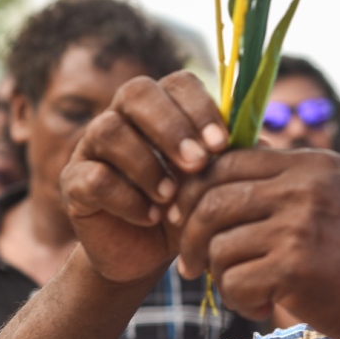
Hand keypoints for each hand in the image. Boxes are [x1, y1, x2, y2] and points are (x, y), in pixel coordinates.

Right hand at [60, 72, 229, 286]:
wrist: (145, 255)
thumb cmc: (185, 211)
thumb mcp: (215, 187)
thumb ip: (237, 161)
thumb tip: (267, 143)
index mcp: (162, 109)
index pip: (176, 83)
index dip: (199, 108)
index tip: (221, 145)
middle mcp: (123, 117)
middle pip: (136, 92)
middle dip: (170, 126)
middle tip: (197, 163)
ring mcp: (92, 148)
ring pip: (108, 130)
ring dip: (146, 164)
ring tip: (171, 197)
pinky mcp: (73, 183)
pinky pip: (91, 177)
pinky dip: (125, 197)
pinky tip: (149, 217)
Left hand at [171, 149, 339, 338]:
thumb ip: (295, 182)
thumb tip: (231, 166)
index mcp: (314, 165)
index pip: (227, 161)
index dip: (197, 192)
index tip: (189, 221)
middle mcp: (305, 187)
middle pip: (212, 199)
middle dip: (189, 236)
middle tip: (190, 265)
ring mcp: (299, 226)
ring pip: (218, 246)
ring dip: (221, 277)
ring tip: (248, 292)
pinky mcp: (295, 267)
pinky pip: (235, 282)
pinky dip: (241, 302)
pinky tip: (265, 308)